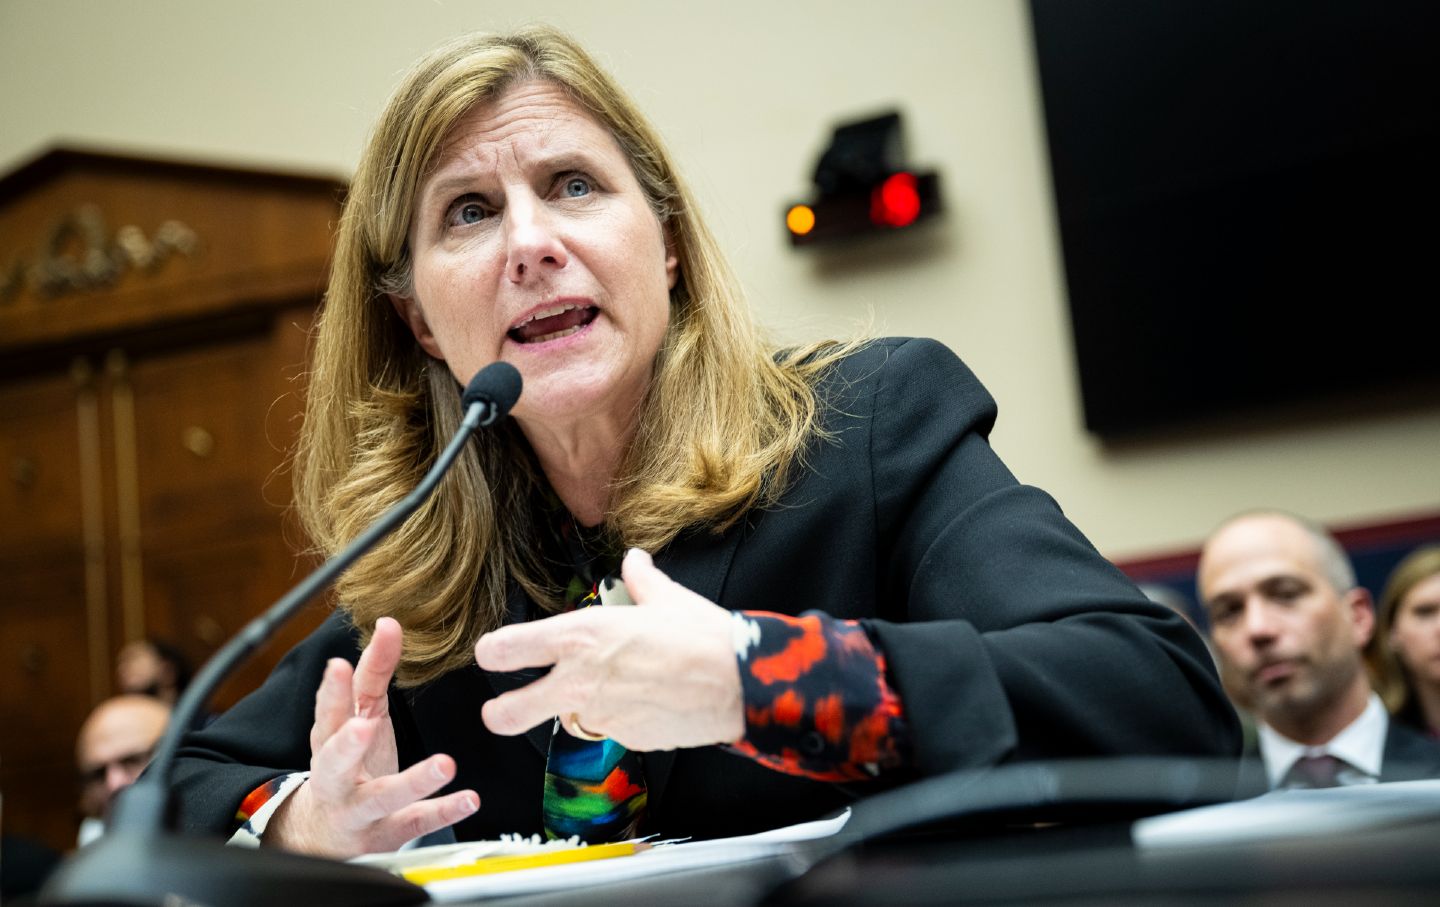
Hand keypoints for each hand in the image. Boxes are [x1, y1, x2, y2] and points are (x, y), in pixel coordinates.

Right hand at [264, 617, 479, 857]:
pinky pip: (416, 823)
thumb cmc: (347, 765)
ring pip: (382, 798)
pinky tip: (468, 799)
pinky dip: (443, 811)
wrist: (327, 834)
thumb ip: (373, 671)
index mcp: (328, 741)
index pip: (327, 713)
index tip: (338, 667)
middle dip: (346, 744)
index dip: (331, 692)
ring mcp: (361, 808)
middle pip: (335, 761)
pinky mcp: (387, 833)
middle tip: (362, 726)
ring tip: (445, 765)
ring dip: (413, 781)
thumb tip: (388, 623)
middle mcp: (338, 777)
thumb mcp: (357, 716)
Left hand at [475, 548, 743, 750]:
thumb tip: (634, 562)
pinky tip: (651, 701)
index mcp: (581, 636)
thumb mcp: (667, 598)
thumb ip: (640, 580)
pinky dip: (624, 719)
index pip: (509, 648)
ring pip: (570, 719)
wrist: (738, 684)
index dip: (493, 652)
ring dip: (582, 709)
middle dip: (499, 713)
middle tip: (500, 711)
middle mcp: (580, 680)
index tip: (493, 653)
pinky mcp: (626, 740)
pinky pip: (613, 729)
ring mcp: (600, 716)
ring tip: (621, 689)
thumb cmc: (702, 638)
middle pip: (508, 712)